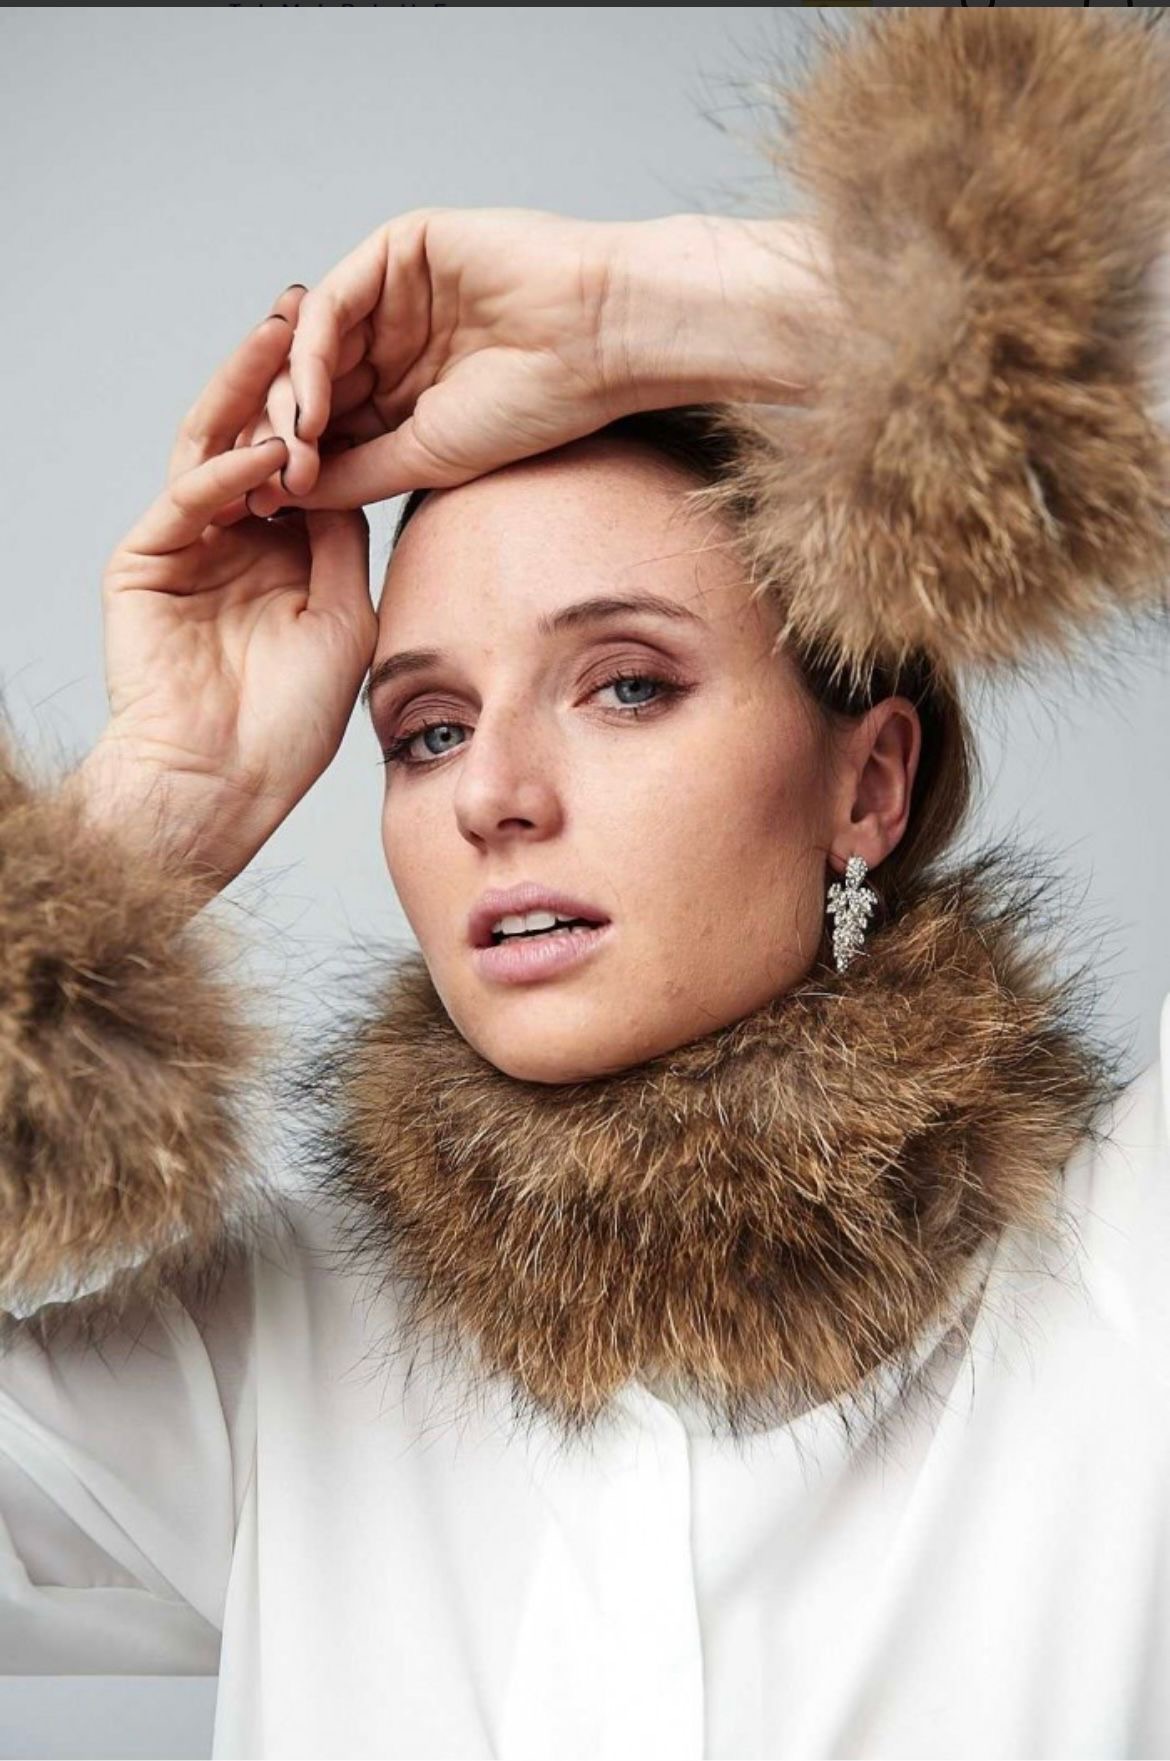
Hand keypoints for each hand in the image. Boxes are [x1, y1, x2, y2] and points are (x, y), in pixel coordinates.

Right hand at [74, 288, 376, 887]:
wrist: (224, 784)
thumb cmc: (288, 724)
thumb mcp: (344, 618)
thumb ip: (344, 543)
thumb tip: (359, 468)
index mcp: (278, 551)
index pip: (302, 458)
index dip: (330, 407)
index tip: (369, 353)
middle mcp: (230, 538)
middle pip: (253, 434)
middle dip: (280, 373)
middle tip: (309, 305)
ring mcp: (184, 546)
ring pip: (212, 448)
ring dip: (244, 394)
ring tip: (278, 334)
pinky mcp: (144, 562)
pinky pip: (188, 501)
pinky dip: (226, 474)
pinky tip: (265, 450)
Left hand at [241, 209, 829, 515]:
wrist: (600, 340)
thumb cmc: (537, 405)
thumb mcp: (427, 457)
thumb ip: (356, 473)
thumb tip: (286, 499)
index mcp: (407, 387)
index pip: (332, 421)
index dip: (297, 462)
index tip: (270, 510)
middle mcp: (395, 337)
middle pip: (312, 382)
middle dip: (282, 432)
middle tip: (268, 481)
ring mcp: (393, 291)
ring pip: (313, 346)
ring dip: (291, 400)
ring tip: (289, 451)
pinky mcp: (397, 249)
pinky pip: (332, 305)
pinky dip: (311, 357)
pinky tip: (308, 406)